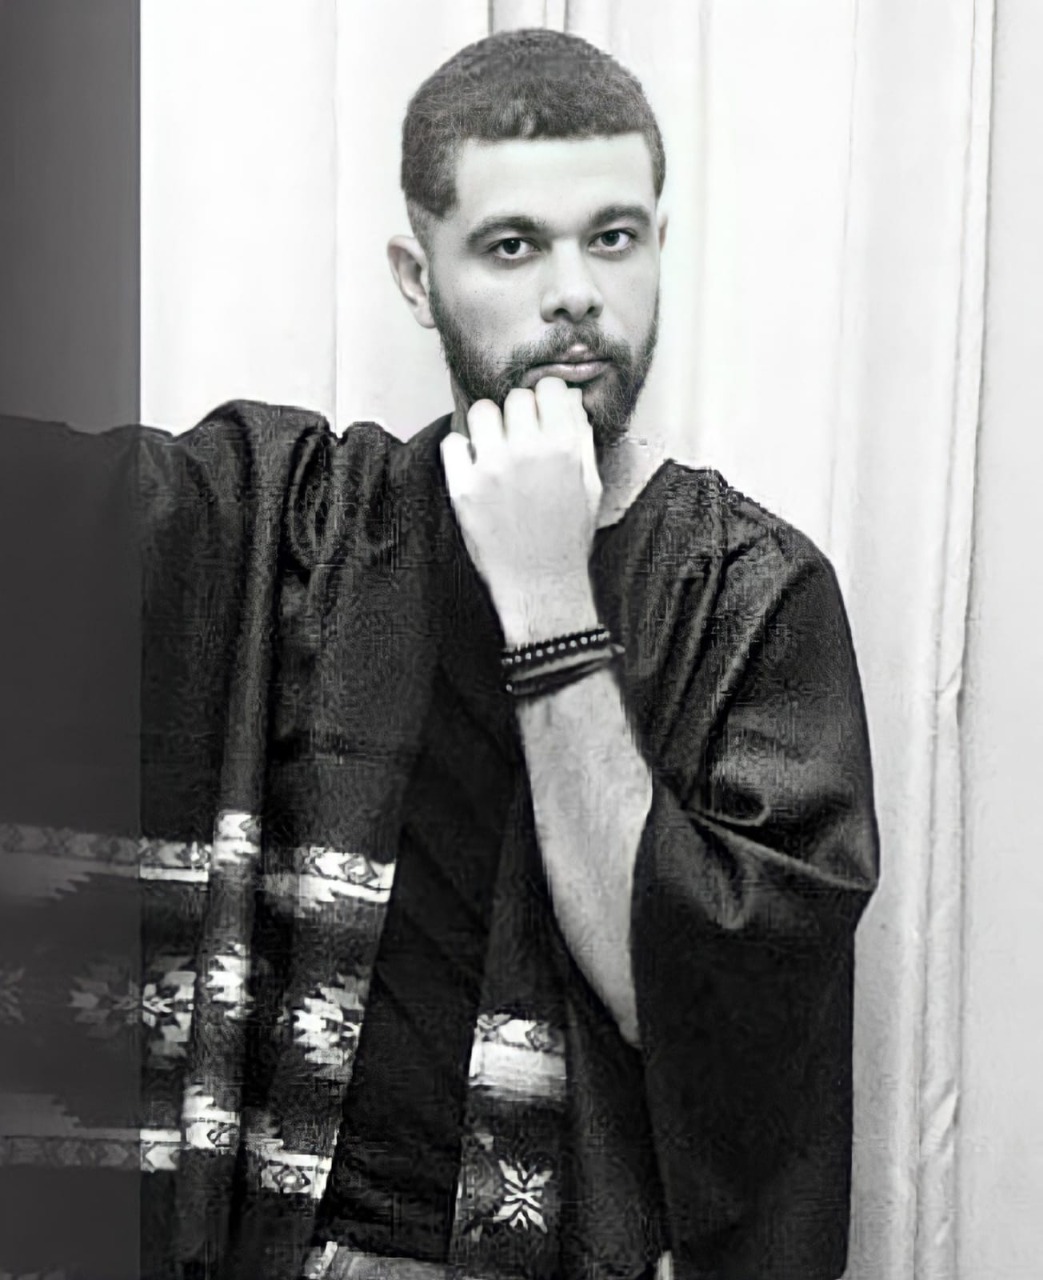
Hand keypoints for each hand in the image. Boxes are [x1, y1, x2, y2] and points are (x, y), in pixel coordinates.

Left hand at [440, 376, 602, 646]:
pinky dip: (462, 450)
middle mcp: (527, 453)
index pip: (548, 390)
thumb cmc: (568, 539)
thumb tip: (569, 403)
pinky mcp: (463, 488)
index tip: (542, 411)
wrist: (541, 585)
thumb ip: (580, 440)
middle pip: (514, 398)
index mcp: (564, 449)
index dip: (545, 399)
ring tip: (496, 448)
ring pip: (482, 412)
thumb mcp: (590, 486)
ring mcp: (492, 469)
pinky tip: (476, 466)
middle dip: (519, 414)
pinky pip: (453, 442)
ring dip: (490, 425)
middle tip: (520, 436)